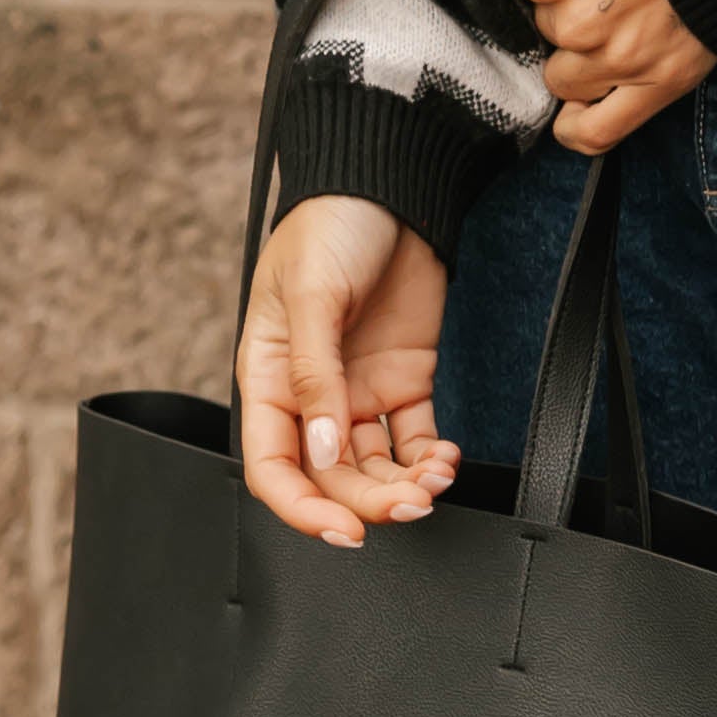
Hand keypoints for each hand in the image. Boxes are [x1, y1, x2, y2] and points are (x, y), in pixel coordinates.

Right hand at [238, 199, 454, 552]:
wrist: (389, 185)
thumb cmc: (330, 226)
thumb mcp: (310, 295)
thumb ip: (315, 377)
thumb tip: (322, 449)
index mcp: (270, 379)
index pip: (273, 467)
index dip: (303, 509)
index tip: (343, 530)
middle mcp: (313, 396)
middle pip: (332, 476)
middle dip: (370, 501)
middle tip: (411, 505)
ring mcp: (360, 390)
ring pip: (376, 466)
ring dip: (404, 484)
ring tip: (436, 479)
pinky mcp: (405, 379)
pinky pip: (414, 437)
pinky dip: (430, 457)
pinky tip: (445, 458)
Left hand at [478, 0, 716, 157]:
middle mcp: (577, 23)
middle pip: (540, 28)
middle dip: (563, 3)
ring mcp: (620, 59)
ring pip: (561, 78)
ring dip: (576, 55)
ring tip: (615, 18)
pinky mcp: (660, 83)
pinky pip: (595, 132)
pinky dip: (578, 126)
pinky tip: (583, 103)